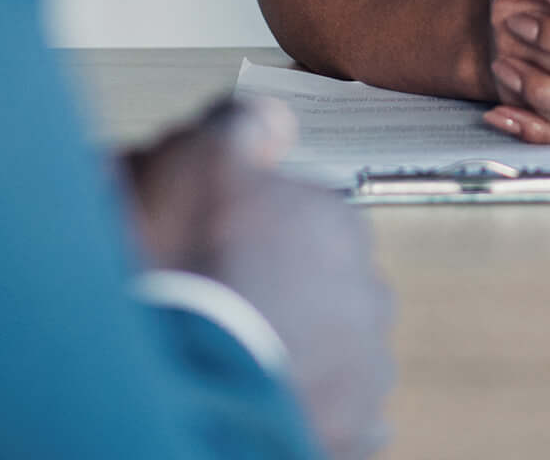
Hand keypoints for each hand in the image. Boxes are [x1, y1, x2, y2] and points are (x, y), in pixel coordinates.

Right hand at [122, 96, 395, 458]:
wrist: (183, 380)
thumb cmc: (185, 269)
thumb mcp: (197, 160)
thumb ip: (239, 127)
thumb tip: (272, 121)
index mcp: (336, 223)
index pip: (301, 220)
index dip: (250, 236)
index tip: (214, 253)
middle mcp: (367, 292)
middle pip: (322, 285)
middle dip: (283, 295)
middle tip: (222, 312)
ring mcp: (365, 368)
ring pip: (332, 350)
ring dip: (298, 353)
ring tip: (236, 362)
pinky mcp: (352, 430)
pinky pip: (338, 415)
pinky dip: (306, 409)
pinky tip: (261, 402)